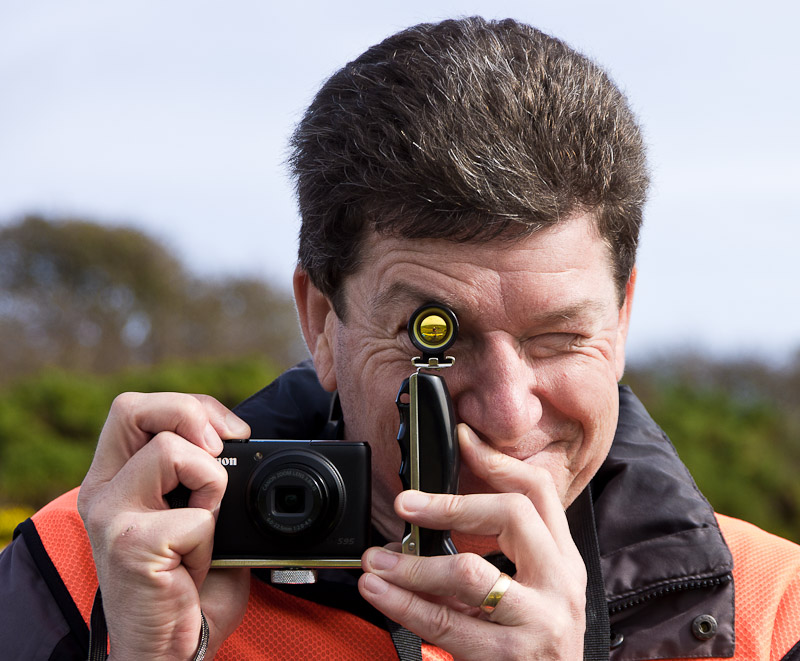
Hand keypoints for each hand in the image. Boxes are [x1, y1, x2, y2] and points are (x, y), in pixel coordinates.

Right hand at [78, 392, 251, 659]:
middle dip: (192, 413)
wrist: (175, 649)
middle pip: (132, 407)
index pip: (135, 408)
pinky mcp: (131, 546)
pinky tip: (196, 565)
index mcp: (115, 478)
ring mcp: (112, 518)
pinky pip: (197, 515)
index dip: (189, 406)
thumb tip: (238, 438)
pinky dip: (213, 537)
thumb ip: (202, 472)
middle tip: (221, 448)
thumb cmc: (189, 585)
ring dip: (212, 484)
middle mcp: (103, 492)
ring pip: (171, 451)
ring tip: (205, 526)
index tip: (228, 434)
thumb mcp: (194, 512)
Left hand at [358, 424, 586, 659]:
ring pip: (469, 573)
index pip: (539, 492)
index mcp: (562, 561)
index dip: (499, 461)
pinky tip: (382, 594)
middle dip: (450, 504)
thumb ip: (494, 557)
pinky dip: (406, 605)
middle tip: (405, 504)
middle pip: (511, 514)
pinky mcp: (513, 658)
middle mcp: (560, 584)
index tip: (463, 439)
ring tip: (375, 561)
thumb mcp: (527, 593)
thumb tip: (432, 517)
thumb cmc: (531, 648)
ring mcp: (541, 621)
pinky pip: (448, 624)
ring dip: (412, 564)